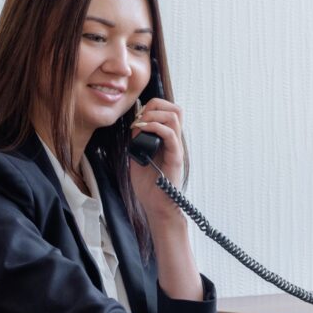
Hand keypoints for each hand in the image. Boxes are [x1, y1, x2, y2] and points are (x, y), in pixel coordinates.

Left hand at [129, 97, 185, 221]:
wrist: (156, 206)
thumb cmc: (149, 185)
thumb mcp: (138, 156)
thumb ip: (138, 140)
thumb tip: (136, 125)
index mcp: (167, 140)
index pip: (169, 111)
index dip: (153, 107)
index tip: (137, 118)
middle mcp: (175, 141)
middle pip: (175, 109)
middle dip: (155, 106)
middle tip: (140, 118)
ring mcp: (176, 148)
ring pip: (174, 116)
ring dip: (154, 115)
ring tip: (141, 124)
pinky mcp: (175, 158)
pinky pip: (171, 134)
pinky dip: (156, 127)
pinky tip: (143, 130)